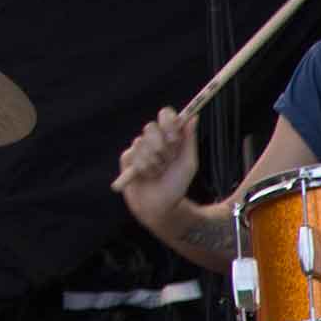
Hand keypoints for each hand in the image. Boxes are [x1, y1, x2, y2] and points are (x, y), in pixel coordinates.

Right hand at [111, 105, 199, 225]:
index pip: (165, 114)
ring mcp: (138, 148)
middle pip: (151, 127)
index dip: (168, 120)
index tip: (174, 134)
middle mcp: (153, 139)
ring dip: (154, 161)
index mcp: (169, 136)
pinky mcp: (127, 157)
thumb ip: (189, 139)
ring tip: (158, 173)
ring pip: (142, 143)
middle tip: (168, 160)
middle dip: (162, 146)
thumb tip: (193, 116)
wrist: (160, 205)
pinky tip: (146, 176)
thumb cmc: (176, 184)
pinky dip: (144, 168)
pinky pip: (133, 155)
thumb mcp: (188, 163)